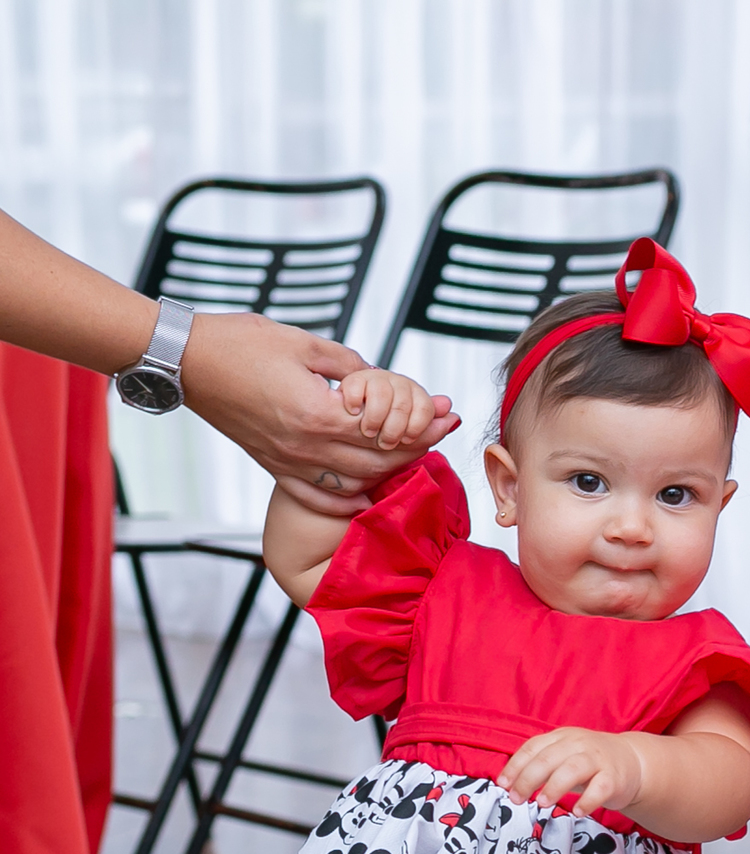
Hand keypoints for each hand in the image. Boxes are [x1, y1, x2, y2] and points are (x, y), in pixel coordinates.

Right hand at [180, 313, 455, 516]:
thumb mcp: (305, 343)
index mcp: (318, 413)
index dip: (422, 424)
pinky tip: (366, 496)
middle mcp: (306, 447)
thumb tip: (377, 381)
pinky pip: (318, 496)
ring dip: (388, 472)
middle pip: (376, 461)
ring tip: (415, 455)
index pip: (385, 431)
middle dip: (416, 448)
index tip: (448, 412)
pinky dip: (347, 501)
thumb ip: (349, 365)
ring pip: (353, 482)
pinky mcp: (274, 466)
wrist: (187, 362)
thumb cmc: (241, 343)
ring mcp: (289, 462)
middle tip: (444, 433)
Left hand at [498, 728, 645, 817]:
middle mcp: (579, 744)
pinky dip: (588, 800)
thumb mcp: (564, 756)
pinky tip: (578, 812)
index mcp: (562, 737)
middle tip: (517, 799)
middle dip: (528, 779)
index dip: (516, 766)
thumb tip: (511, 784)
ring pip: (572, 769)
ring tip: (542, 803)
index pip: (533, 748)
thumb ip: (541, 765)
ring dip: (554, 786)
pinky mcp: (614, 777)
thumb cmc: (590, 762)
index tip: (503, 784)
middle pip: (548, 759)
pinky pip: (600, 788)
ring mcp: (598, 759)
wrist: (632, 762)